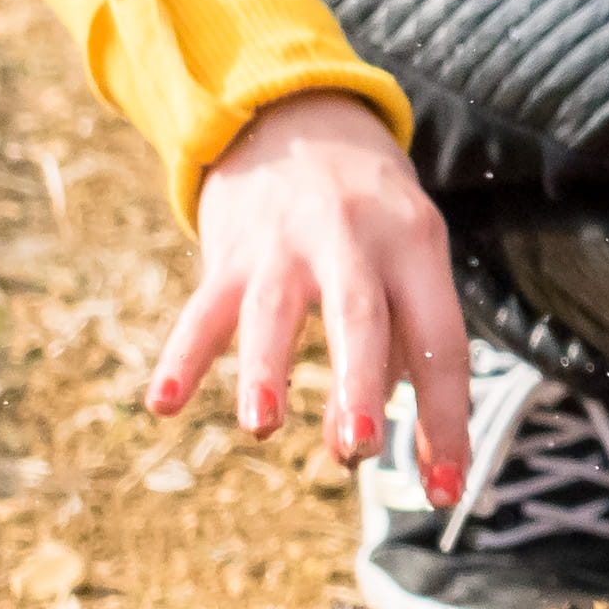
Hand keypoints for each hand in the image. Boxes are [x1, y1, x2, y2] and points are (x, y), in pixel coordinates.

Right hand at [146, 90, 468, 494]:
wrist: (296, 117)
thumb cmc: (369, 216)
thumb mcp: (405, 258)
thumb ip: (394, 344)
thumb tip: (357, 443)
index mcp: (417, 247)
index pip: (440, 343)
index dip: (445, 420)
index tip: (446, 491)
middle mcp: (355, 239)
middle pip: (361, 316)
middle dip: (361, 386)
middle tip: (360, 450)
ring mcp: (286, 242)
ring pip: (275, 309)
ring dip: (267, 369)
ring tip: (261, 426)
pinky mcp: (231, 249)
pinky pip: (203, 308)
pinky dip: (182, 356)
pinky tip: (163, 404)